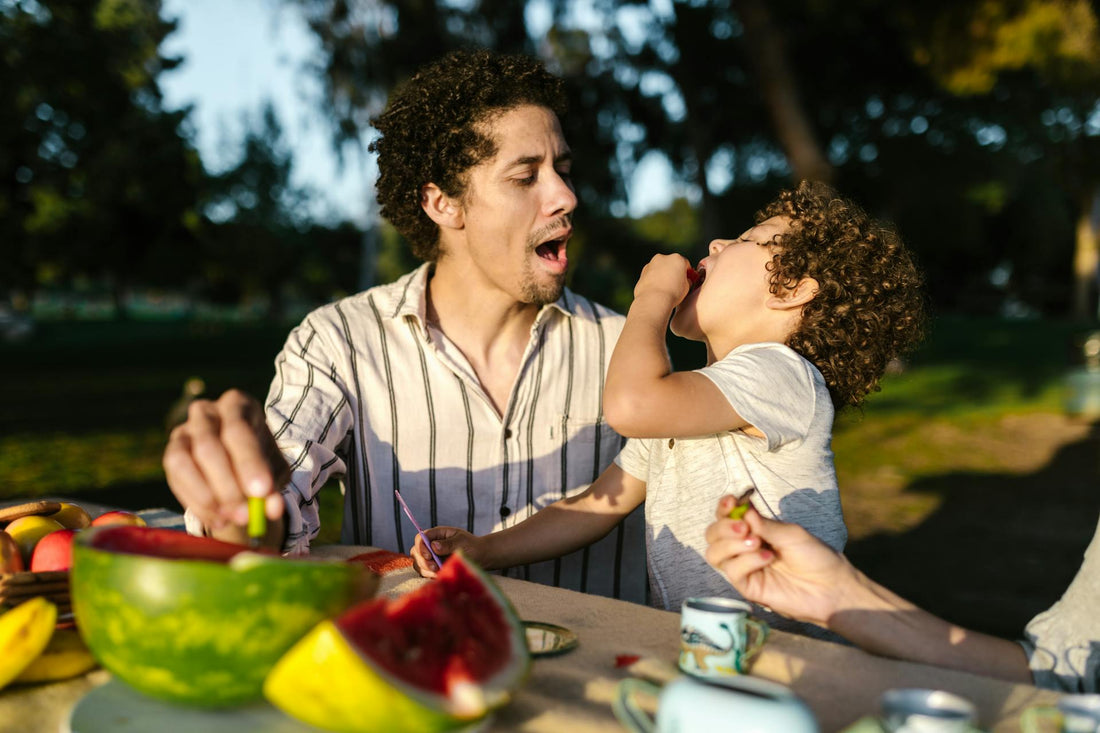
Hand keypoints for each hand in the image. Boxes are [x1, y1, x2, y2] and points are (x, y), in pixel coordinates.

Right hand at [162, 390, 288, 536]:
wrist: (239, 460)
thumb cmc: (260, 459)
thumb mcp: (274, 470)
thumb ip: (274, 485)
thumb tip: (272, 509)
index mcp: (237, 404)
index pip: (239, 431)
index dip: (249, 463)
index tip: (261, 491)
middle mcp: (206, 412)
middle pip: (209, 446)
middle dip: (227, 486)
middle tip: (245, 515)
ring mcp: (184, 431)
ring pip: (184, 461)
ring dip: (207, 496)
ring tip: (231, 520)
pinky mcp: (171, 453)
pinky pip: (175, 478)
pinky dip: (196, 503)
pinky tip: (218, 520)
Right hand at [410, 526, 481, 577]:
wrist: (479, 557)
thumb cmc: (471, 545)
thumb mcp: (462, 541)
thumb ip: (448, 543)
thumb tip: (434, 546)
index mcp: (437, 534)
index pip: (421, 537)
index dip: (421, 546)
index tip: (428, 555)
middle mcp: (430, 545)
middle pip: (416, 551)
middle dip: (423, 560)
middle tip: (435, 567)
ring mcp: (430, 557)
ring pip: (418, 563)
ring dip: (425, 569)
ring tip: (438, 572)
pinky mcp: (432, 567)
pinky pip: (424, 572)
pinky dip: (429, 575)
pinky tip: (438, 576)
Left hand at [633, 254, 694, 307]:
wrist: (653, 300)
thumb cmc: (672, 294)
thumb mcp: (687, 287)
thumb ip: (686, 280)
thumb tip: (685, 280)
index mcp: (677, 258)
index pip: (685, 264)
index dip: (687, 273)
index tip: (687, 280)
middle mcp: (663, 258)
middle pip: (671, 263)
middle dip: (673, 272)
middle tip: (676, 284)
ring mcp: (651, 264)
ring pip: (660, 268)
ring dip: (663, 275)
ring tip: (665, 289)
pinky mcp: (643, 272)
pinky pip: (651, 275)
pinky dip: (654, 280)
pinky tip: (656, 290)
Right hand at [704, 495, 853, 627]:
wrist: (831, 586)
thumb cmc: (815, 556)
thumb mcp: (790, 533)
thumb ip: (764, 524)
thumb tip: (743, 510)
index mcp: (753, 530)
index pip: (726, 517)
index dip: (724, 507)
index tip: (732, 501)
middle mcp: (743, 548)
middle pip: (712, 534)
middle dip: (723, 526)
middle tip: (744, 527)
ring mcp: (744, 568)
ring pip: (714, 553)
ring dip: (731, 544)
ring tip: (756, 542)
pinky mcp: (747, 587)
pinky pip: (732, 571)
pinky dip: (746, 561)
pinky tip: (767, 558)